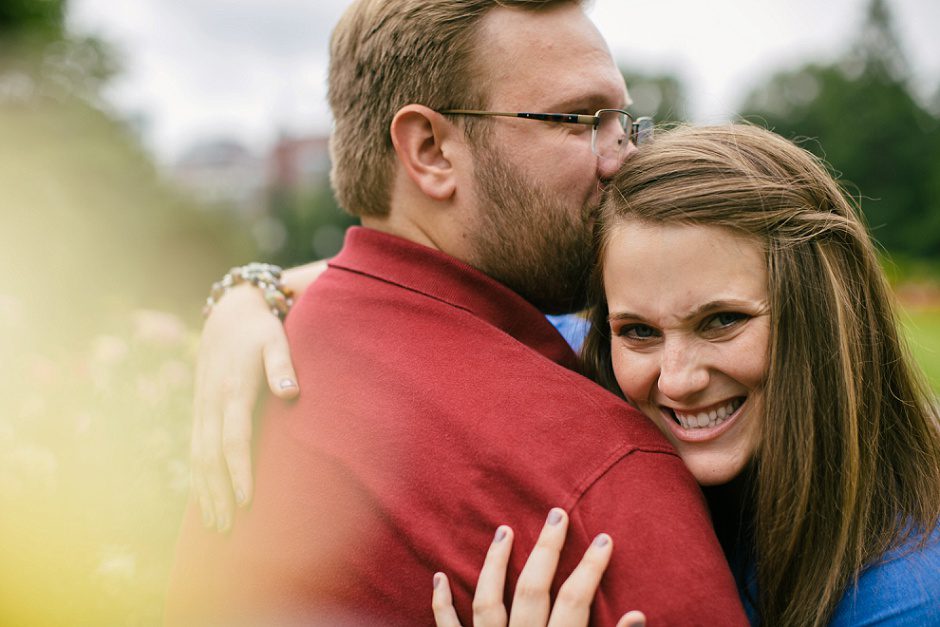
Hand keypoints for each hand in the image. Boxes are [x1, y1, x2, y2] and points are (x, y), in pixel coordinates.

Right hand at [191, 283, 297, 531]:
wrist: (228, 313)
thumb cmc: (261, 330)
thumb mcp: (276, 339)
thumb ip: (283, 365)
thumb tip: (291, 392)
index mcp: (232, 390)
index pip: (234, 439)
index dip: (239, 470)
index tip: (246, 499)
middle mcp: (211, 403)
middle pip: (211, 456)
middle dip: (218, 493)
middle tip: (228, 528)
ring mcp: (201, 408)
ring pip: (198, 457)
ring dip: (204, 492)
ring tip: (215, 525)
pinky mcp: (199, 410)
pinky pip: (195, 449)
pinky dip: (198, 477)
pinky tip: (203, 499)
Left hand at [431, 508, 645, 626]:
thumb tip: (638, 616)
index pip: (576, 601)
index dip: (591, 568)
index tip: (604, 539)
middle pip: (532, 589)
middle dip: (547, 549)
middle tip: (557, 513)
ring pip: (487, 599)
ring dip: (496, 563)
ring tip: (506, 530)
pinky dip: (440, 604)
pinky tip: (439, 577)